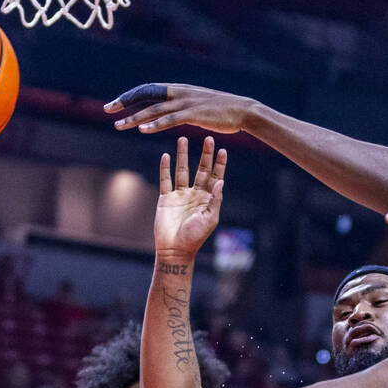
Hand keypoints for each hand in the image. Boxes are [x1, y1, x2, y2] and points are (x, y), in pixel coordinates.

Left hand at [106, 83, 257, 134]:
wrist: (243, 110)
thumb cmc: (222, 110)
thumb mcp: (198, 104)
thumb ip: (183, 105)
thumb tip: (172, 110)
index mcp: (178, 89)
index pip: (147, 90)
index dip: (129, 96)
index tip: (115, 105)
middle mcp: (178, 92)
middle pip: (145, 95)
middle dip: (124, 102)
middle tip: (107, 110)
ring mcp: (185, 102)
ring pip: (153, 109)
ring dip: (135, 118)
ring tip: (119, 125)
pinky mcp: (193, 114)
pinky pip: (170, 119)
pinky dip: (155, 124)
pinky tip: (143, 130)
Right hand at [154, 136, 226, 255]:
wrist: (175, 249)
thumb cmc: (195, 237)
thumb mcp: (209, 219)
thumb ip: (215, 200)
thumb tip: (221, 181)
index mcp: (208, 199)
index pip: (215, 177)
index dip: (219, 164)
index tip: (222, 150)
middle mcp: (195, 194)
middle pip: (201, 169)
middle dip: (205, 155)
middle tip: (208, 138)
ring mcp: (180, 195)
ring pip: (182, 170)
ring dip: (183, 155)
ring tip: (183, 139)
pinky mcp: (166, 198)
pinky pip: (165, 180)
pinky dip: (165, 168)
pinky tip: (166, 155)